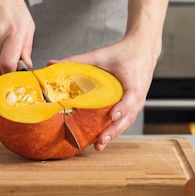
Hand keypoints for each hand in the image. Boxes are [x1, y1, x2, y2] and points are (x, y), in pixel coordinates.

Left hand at [53, 33, 159, 150]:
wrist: (142, 50)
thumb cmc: (123, 53)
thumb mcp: (100, 55)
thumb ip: (77, 60)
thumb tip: (51, 63)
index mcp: (134, 81)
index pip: (131, 97)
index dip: (123, 107)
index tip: (112, 115)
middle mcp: (138, 95)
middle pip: (128, 116)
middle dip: (114, 130)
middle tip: (101, 140)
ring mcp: (137, 102)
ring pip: (127, 122)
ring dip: (114, 134)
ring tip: (99, 145)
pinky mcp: (133, 106)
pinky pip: (125, 120)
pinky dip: (115, 129)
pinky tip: (101, 137)